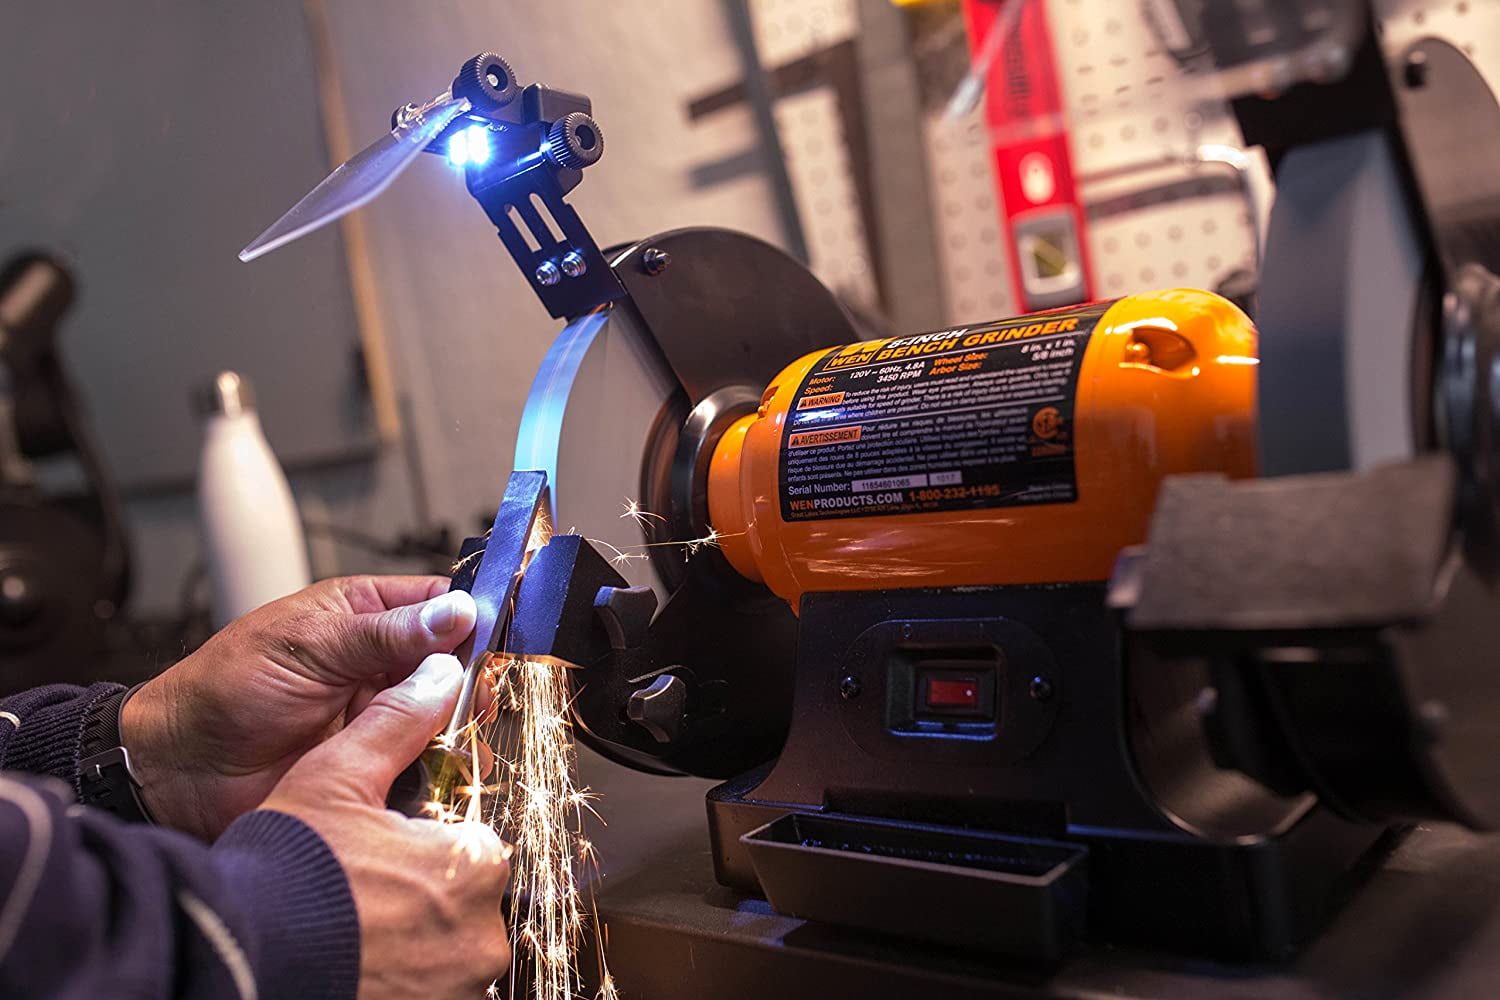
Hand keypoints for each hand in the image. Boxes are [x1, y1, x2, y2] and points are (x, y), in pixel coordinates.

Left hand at [121, 576, 478, 839]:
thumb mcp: (309, 646)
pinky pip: (428, 761)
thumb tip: (456, 613)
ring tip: (464, 732)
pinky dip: (443, 765)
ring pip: (449, 712)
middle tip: (480, 693)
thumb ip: (386, 633)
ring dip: (462, 723)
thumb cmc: (225, 690)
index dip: (476, 615)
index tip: (505, 632)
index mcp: (366, 614)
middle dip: (474, 676)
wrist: (181, 770)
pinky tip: (448, 766)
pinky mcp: (378, 764)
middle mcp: (382, 663)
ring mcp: (383, 715)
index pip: (441, 602)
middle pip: (457, 661)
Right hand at [262, 653, 511, 999]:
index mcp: (475, 865)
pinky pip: (429, 992)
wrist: (234, 959)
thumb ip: (397, 723)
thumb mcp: (338, 777)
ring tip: (351, 928)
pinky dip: (399, 980)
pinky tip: (355, 963)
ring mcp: (460, 989)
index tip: (384, 851)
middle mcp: (482, 937)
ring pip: (447, 952)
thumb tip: (438, 674)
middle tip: (361, 891)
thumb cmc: (287, 870)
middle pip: (462, 901)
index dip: (424, 842)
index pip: (470, 843)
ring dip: (411, 942)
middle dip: (420, 895)